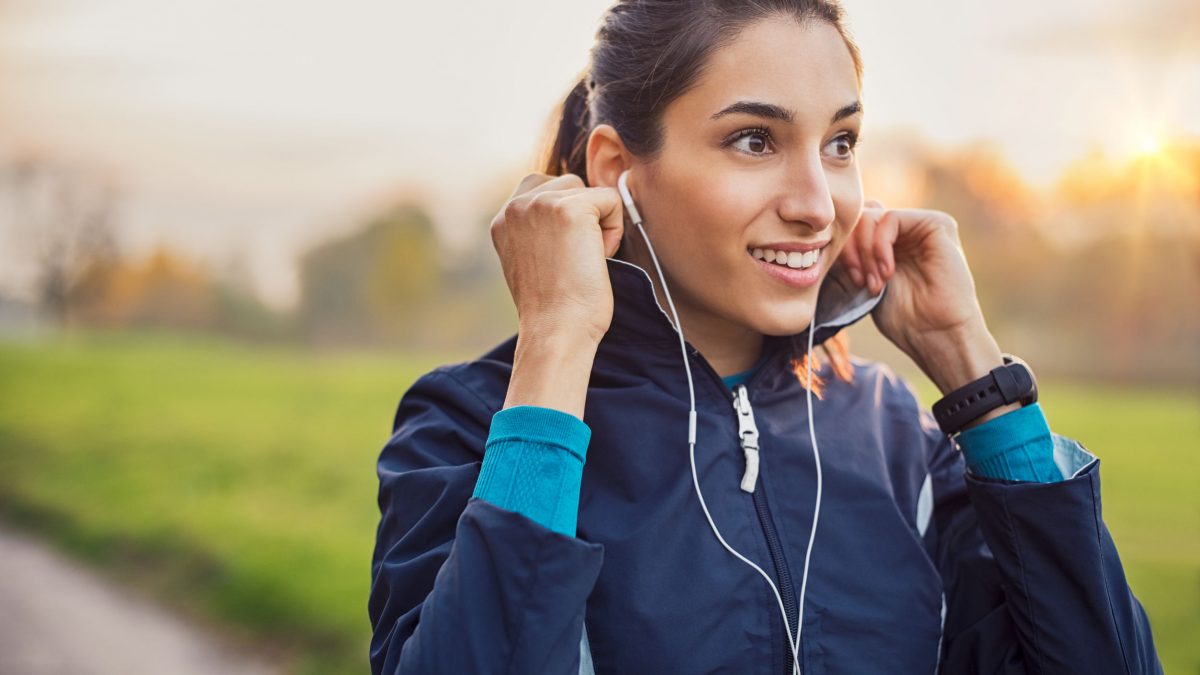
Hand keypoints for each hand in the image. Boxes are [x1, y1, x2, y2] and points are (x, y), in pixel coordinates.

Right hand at [490, 172, 625, 345]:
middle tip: (572, 260)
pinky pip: (611, 200)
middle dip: (582, 218)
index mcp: (502, 219)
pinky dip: (615, 231)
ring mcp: (541, 203)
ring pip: (591, 192)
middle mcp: (516, 206)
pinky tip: (596, 258)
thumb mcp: (532, 259)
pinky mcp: (570, 208)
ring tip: (582, 260)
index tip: (560, 256)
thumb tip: (575, 211)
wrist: (556, 330)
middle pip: (570, 184)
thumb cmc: (552, 308)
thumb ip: (539, 229)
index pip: (543, 188)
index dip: (565, 218)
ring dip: (598, 224)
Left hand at [840, 200, 1003, 394]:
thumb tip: (829, 237)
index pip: (854, 224)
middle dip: (851, 248)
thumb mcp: (866, 282)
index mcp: (890, 242)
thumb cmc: (905, 318)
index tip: (850, 280)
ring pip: (872, 216)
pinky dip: (880, 245)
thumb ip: (853, 257)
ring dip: (865, 251)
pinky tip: (887, 272)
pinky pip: (890, 218)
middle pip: (860, 216)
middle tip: (859, 280)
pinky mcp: (936, 223)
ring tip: (874, 281)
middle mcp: (906, 230)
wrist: (937, 334)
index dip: (844, 247)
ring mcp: (921, 225)